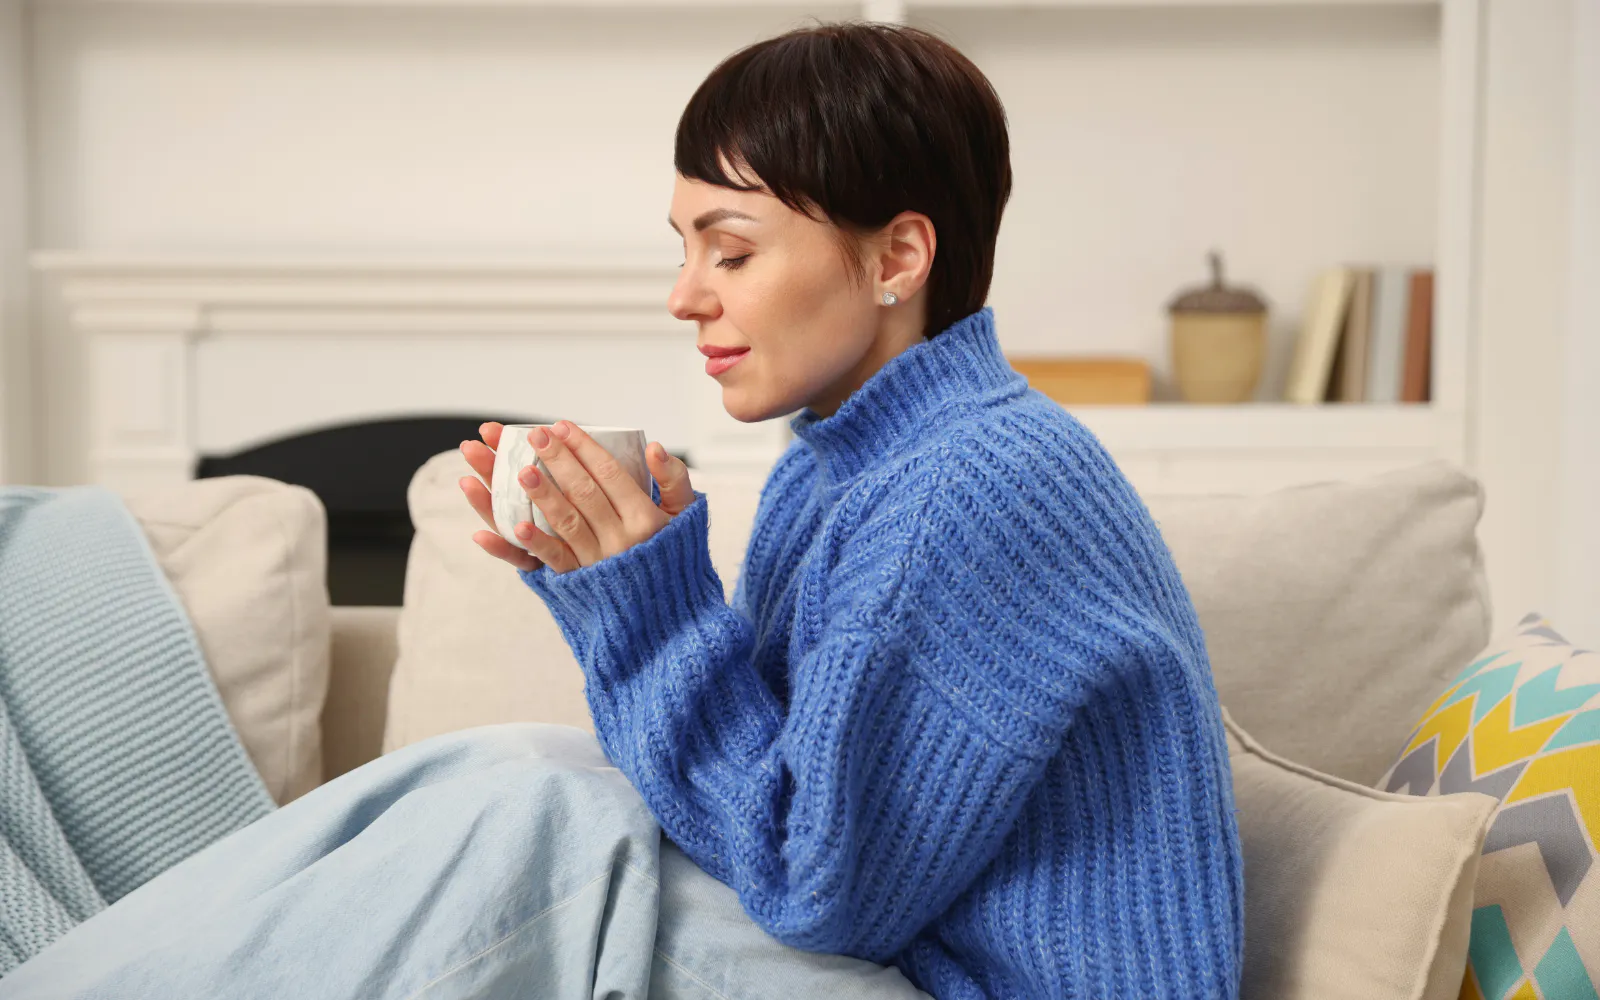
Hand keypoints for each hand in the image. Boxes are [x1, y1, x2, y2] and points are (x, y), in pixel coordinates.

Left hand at [459, 421, 695, 573]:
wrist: (670, 615)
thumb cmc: (674, 556)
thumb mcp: (686, 516)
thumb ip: (675, 480)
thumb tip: (654, 448)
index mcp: (646, 519)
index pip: (610, 474)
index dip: (584, 448)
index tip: (561, 426)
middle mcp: (622, 540)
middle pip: (584, 492)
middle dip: (558, 461)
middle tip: (535, 435)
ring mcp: (599, 562)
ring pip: (566, 521)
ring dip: (542, 494)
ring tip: (520, 470)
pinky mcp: (582, 583)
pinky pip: (555, 560)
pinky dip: (535, 543)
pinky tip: (515, 526)